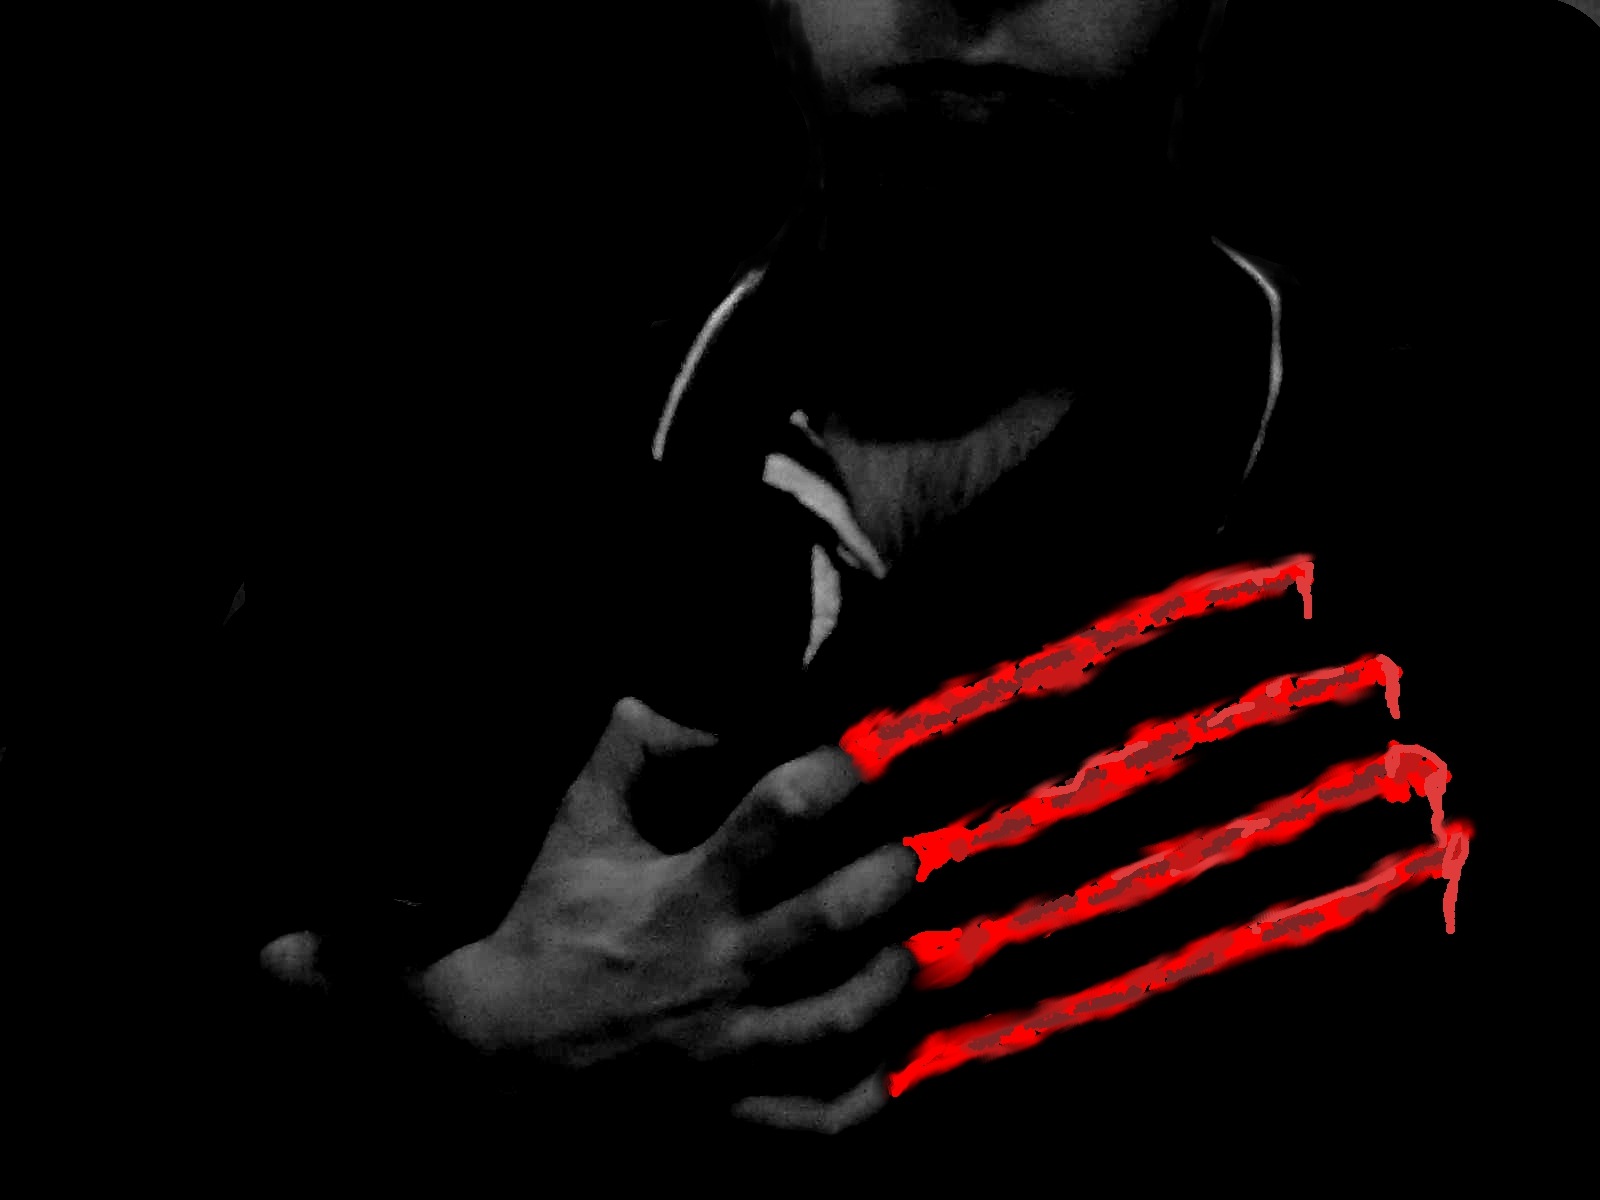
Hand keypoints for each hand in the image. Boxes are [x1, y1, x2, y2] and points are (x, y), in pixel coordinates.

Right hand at [414, 697, 919, 1132]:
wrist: (496, 1041)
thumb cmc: (547, 922)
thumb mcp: (579, 825)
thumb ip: (625, 753)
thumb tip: (672, 705)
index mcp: (685, 892)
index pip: (779, 813)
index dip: (832, 773)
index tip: (854, 761)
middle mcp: (716, 967)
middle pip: (833, 918)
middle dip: (887, 878)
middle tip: (904, 856)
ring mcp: (726, 1047)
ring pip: (840, 1019)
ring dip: (888, 980)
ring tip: (902, 948)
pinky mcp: (726, 1105)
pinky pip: (815, 1119)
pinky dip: (860, 1096)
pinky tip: (883, 1060)